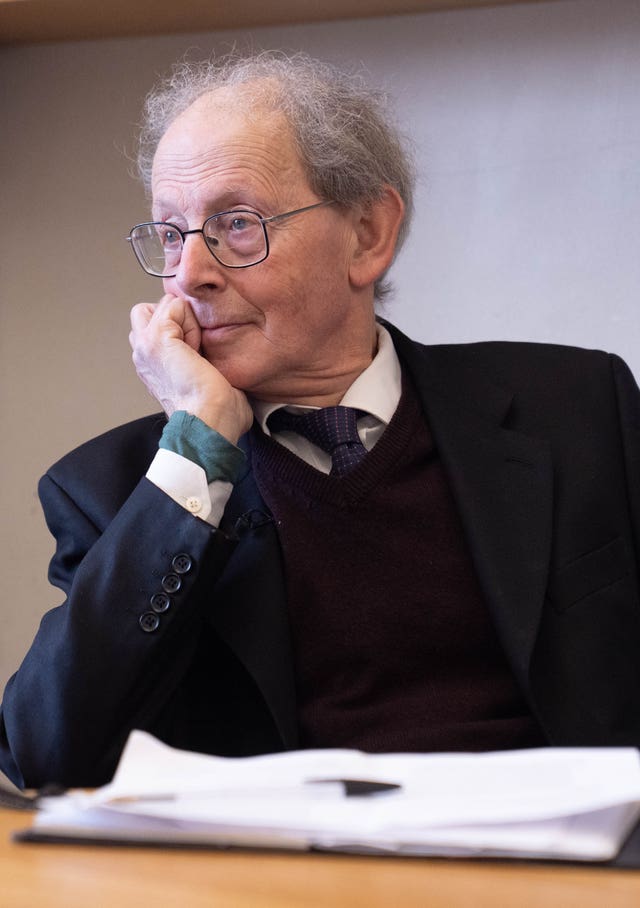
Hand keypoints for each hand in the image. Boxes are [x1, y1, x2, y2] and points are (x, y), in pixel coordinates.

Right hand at [129, 294, 252, 443]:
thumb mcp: (205, 377)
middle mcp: (143, 354)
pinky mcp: (155, 339)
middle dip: (176, 316)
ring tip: (197, 350)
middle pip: (149, 310)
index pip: (157, 324)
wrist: (210, 423)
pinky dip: (192, 323)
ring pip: (164, 304)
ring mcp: (145, 346)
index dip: (183, 329)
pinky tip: (197, 350)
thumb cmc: (216, 413)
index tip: (198, 359)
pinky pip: (175, 306)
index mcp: (153, 364)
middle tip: (194, 346)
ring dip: (187, 320)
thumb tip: (214, 352)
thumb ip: (200, 356)